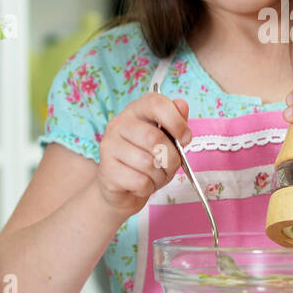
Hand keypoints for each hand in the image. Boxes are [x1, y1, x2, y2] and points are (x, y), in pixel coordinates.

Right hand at [94, 91, 190, 218]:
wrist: (123, 188)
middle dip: (171, 158)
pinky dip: (148, 187)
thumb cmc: (148, 159)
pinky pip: (140, 181)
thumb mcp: (167, 139)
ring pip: (148, 163)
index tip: (186, 139)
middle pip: (154, 138)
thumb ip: (176, 122)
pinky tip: (142, 184)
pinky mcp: (106, 170)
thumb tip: (182, 105)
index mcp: (136, 110)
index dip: (176, 122)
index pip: (156, 104)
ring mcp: (109, 146)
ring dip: (160, 176)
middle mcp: (119, 124)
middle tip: (170, 165)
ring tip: (155, 176)